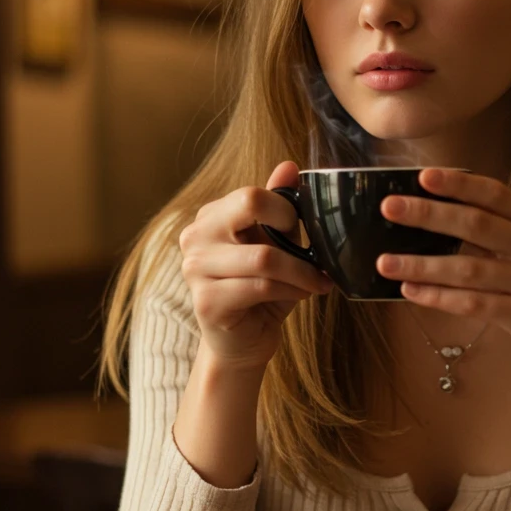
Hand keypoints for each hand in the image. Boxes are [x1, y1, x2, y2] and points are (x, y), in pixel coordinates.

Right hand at [178, 161, 332, 372]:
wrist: (242, 344)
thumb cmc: (262, 293)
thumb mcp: (275, 245)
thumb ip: (278, 206)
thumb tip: (289, 165)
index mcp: (210, 218)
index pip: (251, 194)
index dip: (285, 209)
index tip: (301, 230)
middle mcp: (194, 237)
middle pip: (249, 207)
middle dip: (291, 231)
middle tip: (313, 255)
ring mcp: (195, 269)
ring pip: (264, 256)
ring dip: (301, 271)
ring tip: (316, 282)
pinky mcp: (206, 301)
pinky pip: (261, 286)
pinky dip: (291, 290)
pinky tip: (301, 295)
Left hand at [375, 168, 510, 376]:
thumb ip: (503, 234)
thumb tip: (441, 219)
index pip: (495, 195)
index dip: (459, 184)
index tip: (423, 175)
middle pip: (476, 224)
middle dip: (428, 214)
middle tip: (389, 208)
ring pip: (468, 269)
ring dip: (421, 264)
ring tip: (385, 261)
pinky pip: (474, 304)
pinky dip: (438, 297)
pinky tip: (411, 291)